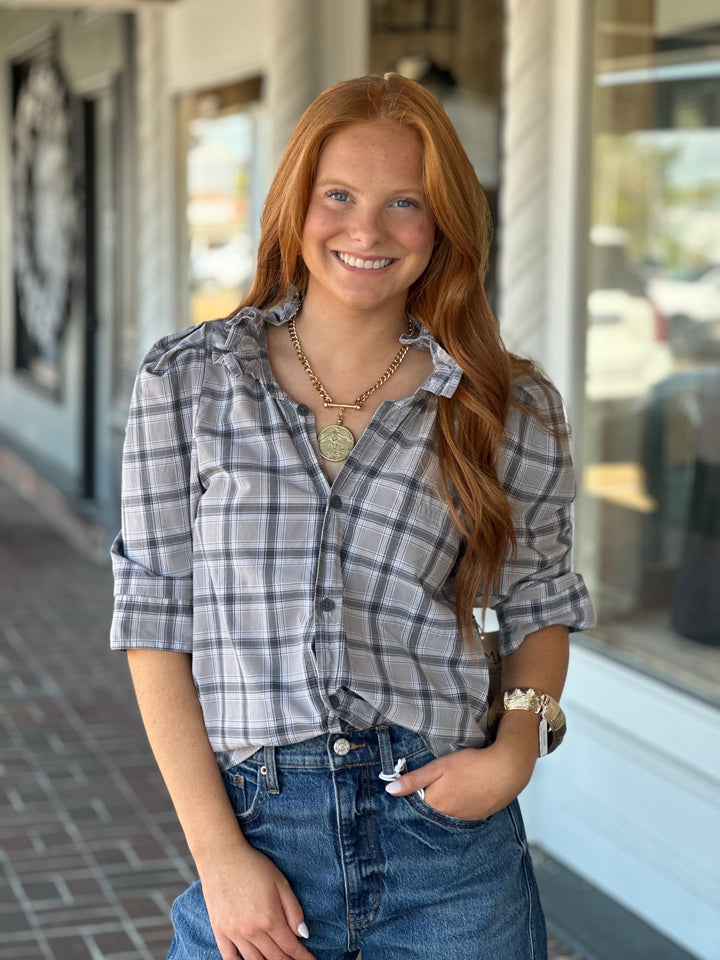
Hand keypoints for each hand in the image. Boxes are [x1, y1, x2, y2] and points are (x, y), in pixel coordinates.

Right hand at [198, 841, 315, 959]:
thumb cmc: (253, 866)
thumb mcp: (280, 882)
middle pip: (274, 957)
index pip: (291, 947)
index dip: (303, 957)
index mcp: (270, 918)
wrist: (221, 856)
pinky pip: (230, 958)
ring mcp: (234, 933)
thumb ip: (293, 910)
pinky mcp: (219, 931)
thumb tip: (304, 935)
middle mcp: (252, 931)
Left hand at [384, 736, 536, 820]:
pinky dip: (458, 807)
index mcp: (436, 804)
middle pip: (430, 813)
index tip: (410, 789)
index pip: (415, 807)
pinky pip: (461, 815)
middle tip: (429, 787)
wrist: (506, 771)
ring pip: (446, 815)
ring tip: (448, 789)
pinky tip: (462, 794)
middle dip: (426, 803)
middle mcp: (448, 817)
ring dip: (443, 806)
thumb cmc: (471, 765)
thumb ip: (415, 779)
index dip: (412, 797)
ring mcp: (464, 819)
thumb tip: (390, 790)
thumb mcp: (439, 766)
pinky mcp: (478, 817)